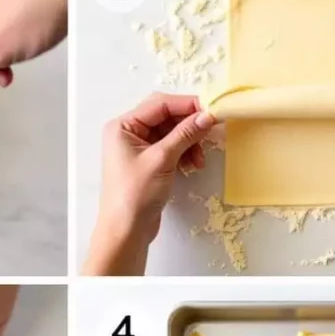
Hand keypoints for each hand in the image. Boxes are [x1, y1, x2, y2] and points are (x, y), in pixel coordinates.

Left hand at [83, 93, 214, 274]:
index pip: (160, 104)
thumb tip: (207, 115)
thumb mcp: (162, 159)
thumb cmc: (135, 195)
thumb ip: (185, 134)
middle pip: (166, 117)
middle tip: (211, 132)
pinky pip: (170, 148)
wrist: (125, 230)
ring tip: (199, 159)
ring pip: (171, 133)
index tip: (212, 110)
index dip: (187, 105)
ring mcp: (138, 148)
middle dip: (189, 125)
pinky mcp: (148, 163)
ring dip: (189, 142)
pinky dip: (184, 153)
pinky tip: (192, 164)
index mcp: (123, 126)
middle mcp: (128, 133)